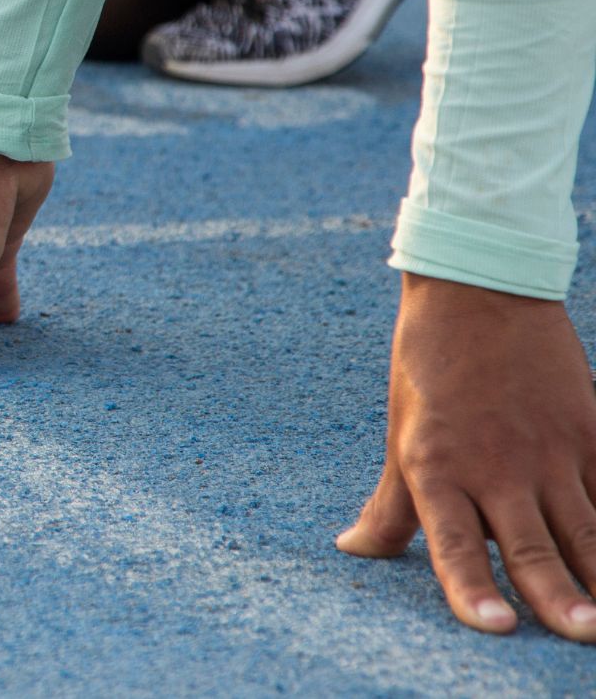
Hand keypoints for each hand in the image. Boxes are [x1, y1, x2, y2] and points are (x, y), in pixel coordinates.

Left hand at [336, 274, 595, 641]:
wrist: (478, 292)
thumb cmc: (429, 368)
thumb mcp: (401, 434)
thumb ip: (389, 504)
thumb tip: (355, 549)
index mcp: (438, 467)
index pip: (455, 542)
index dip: (472, 588)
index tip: (493, 628)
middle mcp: (495, 465)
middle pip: (531, 544)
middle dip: (556, 595)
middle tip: (577, 634)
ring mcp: (551, 451)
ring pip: (585, 528)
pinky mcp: (590, 431)